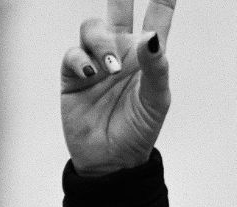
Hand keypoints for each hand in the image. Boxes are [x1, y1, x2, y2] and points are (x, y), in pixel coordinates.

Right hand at [60, 0, 176, 175]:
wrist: (112, 160)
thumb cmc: (139, 130)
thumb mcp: (157, 100)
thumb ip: (157, 67)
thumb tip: (151, 37)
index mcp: (147, 56)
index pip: (157, 19)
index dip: (163, 1)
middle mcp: (121, 52)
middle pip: (119, 10)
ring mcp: (96, 61)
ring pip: (93, 28)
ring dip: (100, 41)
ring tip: (110, 67)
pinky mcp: (74, 75)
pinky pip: (73, 53)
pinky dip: (81, 58)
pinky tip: (91, 72)